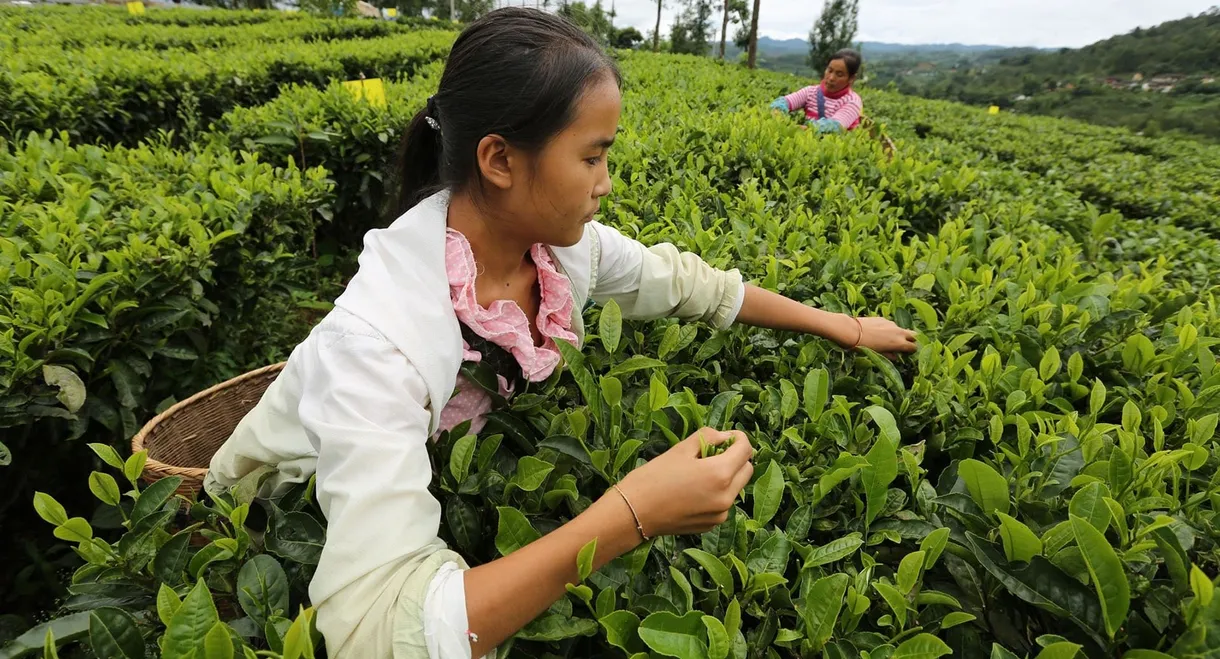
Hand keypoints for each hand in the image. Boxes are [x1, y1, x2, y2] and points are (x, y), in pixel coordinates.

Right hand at [616, 429, 753, 537]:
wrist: (633, 513)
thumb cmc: (653, 477)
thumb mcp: (680, 449)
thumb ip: (708, 437)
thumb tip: (725, 437)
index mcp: (720, 474)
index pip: (746, 449)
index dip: (738, 438)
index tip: (726, 436)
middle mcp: (726, 497)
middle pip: (746, 470)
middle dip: (736, 458)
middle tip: (713, 453)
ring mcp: (720, 514)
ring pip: (736, 488)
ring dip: (727, 476)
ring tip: (700, 473)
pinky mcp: (711, 525)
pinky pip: (723, 503)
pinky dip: (716, 493)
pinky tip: (694, 491)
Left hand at [839, 316, 917, 355]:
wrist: (852, 331)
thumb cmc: (865, 347)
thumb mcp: (878, 354)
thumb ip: (889, 355)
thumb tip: (896, 357)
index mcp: (899, 343)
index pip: (913, 347)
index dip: (911, 351)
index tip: (907, 353)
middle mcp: (899, 332)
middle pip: (913, 335)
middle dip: (911, 340)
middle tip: (904, 345)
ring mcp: (892, 324)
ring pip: (901, 329)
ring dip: (899, 334)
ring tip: (888, 339)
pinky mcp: (884, 319)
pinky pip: (891, 325)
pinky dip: (889, 329)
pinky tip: (879, 332)